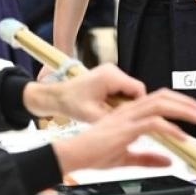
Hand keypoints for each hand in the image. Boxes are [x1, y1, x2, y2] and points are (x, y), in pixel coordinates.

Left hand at [24, 64, 144, 123]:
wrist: (56, 96)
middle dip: (129, 105)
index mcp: (111, 77)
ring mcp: (110, 71)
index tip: (131, 118)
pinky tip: (107, 108)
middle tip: (119, 118)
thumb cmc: (71, 104)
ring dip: (123, 103)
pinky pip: (121, 88)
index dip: (139, 105)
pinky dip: (117, 99)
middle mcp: (113, 70)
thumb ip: (115, 118)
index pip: (139, 89)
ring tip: (110, 113)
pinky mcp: (107, 75)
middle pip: (134, 89)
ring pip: (128, 90)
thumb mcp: (93, 116)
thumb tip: (132, 124)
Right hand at [52, 90, 195, 173]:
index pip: (158, 100)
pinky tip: (182, 137)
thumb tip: (169, 162)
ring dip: (183, 110)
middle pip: (162, 96)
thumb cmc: (93, 154)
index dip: (178, 103)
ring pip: (160, 104)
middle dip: (186, 102)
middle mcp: (129, 110)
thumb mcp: (126, 158)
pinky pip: (153, 123)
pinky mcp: (125, 128)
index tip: (194, 113)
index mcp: (129, 113)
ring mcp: (127, 117)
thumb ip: (148, 159)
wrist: (74, 155)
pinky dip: (171, 128)